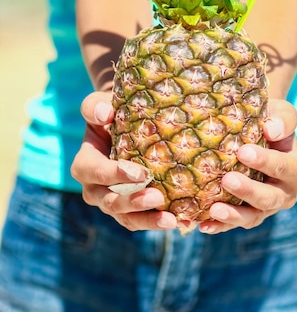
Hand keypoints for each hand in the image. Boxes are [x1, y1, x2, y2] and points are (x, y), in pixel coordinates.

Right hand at [70, 92, 177, 230]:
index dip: (115, 175)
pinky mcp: (130, 209)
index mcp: (84, 164)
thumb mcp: (98, 104)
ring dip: (147, 220)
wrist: (123, 125)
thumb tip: (106, 114)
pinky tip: (180, 222)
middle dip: (133, 202)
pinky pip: (141, 221)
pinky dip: (158, 223)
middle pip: (110, 202)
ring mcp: (112, 202)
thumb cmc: (110, 112)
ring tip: (171, 220)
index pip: (95, 173)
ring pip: (126, 218)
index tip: (140, 173)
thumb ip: (95, 107)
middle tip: (156, 197)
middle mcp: (94, 189)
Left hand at [199, 99, 296, 233]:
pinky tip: (202, 225)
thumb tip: (271, 130)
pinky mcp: (249, 215)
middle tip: (227, 179)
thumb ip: (283, 119)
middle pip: (271, 198)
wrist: (258, 133)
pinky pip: (235, 224)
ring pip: (254, 216)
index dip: (266, 162)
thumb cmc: (270, 121)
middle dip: (249, 191)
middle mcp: (286, 192)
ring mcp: (267, 207)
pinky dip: (220, 226)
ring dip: (234, 215)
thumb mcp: (281, 113)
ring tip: (214, 209)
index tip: (243, 152)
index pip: (285, 167)